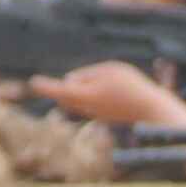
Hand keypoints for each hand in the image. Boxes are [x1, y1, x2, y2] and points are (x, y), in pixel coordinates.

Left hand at [29, 61, 185, 125]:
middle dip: (57, 89)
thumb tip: (71, 81)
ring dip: (73, 92)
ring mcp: (96, 114)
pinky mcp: (104, 116)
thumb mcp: (110, 69)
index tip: (33, 82)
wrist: (151, 112)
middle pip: (66, 96)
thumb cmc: (132, 87)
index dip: (46, 86)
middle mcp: (87, 108)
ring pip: (76, 100)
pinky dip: (85, 96)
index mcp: (87, 95)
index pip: (61, 89)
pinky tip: (94, 92)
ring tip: (81, 86)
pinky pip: (88, 103)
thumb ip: (88, 73)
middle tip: (43, 84)